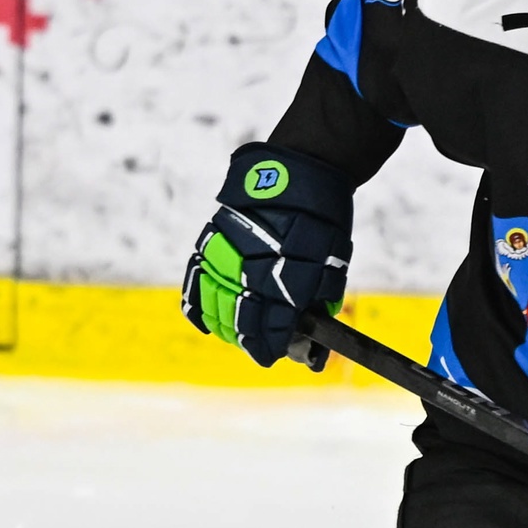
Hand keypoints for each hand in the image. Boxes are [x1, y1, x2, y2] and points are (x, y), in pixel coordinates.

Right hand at [182, 144, 354, 366]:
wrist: (301, 172)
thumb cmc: (322, 222)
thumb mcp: (331, 265)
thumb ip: (317, 303)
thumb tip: (308, 338)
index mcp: (285, 279)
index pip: (270, 329)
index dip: (270, 348)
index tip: (272, 355)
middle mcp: (251, 270)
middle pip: (240, 321)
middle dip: (250, 340)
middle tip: (259, 346)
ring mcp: (226, 255)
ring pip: (216, 305)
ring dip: (226, 326)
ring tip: (237, 333)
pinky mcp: (211, 241)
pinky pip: (196, 281)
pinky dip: (200, 305)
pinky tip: (207, 322)